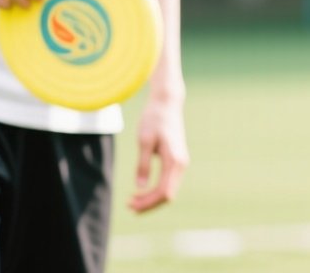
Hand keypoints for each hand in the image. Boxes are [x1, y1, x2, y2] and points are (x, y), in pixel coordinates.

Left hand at [128, 95, 187, 212]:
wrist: (167, 103)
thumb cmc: (154, 119)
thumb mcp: (144, 141)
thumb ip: (143, 164)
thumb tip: (140, 186)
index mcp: (174, 160)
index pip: (164, 191)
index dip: (147, 202)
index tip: (129, 204)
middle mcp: (181, 163)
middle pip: (168, 195)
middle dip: (149, 204)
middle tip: (128, 206)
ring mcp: (181, 162)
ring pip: (170, 190)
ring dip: (152, 199)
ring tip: (133, 201)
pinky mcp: (177, 160)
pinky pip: (169, 182)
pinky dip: (157, 190)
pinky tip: (143, 191)